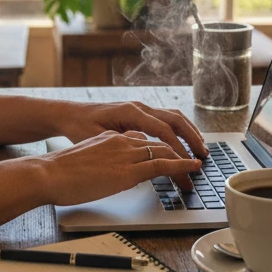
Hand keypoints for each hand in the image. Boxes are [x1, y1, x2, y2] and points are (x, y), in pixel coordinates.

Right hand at [40, 130, 201, 204]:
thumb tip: (115, 172)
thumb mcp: (88, 159)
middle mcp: (122, 140)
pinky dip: (181, 165)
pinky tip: (192, 168)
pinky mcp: (127, 170)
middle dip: (180, 151)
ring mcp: (126, 154)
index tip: (172, 155)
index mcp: (112, 137)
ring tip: (196, 169)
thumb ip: (105, 160)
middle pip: (160, 142)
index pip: (145, 139)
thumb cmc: (61, 172)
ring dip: (184, 160)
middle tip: (193, 161)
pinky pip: (162, 164)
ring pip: (165, 151)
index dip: (162, 147)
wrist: (48, 173)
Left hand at [59, 99, 207, 159]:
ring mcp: (141, 108)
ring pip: (173, 117)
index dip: (178, 148)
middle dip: (191, 138)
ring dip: (189, 132)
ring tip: (201, 149)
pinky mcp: (140, 114)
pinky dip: (180, 129)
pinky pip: (166, 119)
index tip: (188, 163)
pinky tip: (185, 141)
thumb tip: (143, 156)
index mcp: (130, 112)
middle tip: (203, 157)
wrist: (69, 114)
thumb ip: (121, 145)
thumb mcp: (98, 139)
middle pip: (174, 120)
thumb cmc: (79, 127)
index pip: (163, 131)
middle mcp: (139, 107)